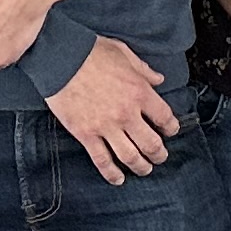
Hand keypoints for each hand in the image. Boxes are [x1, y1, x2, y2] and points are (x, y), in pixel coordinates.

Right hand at [46, 37, 179, 184]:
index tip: (170, 130)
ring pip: (130, 157)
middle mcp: (126, 113)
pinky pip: (102, 160)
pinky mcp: (86, 134)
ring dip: (141, 167)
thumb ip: (143, 69)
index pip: (164, 117)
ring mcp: (106, 126)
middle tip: (160, 156)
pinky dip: (112, 173)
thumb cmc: (91, 52)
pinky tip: (118, 179)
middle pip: (151, 144)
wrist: (59, 58)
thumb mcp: (123, 53)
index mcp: (139, 92)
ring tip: (144, 169)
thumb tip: (158, 79)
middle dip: (159, 154)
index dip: (171, 127)